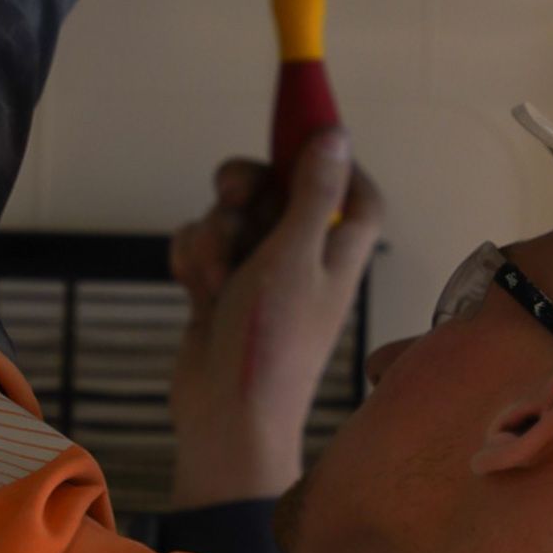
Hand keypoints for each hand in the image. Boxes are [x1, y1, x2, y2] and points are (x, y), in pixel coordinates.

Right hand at [167, 131, 383, 504]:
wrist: (226, 416)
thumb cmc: (272, 342)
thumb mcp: (295, 256)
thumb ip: (313, 193)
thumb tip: (337, 136)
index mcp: (338, 252)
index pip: (356, 192)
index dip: (335, 160)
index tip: (302, 136)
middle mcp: (303, 259)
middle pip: (279, 191)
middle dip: (247, 186)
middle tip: (231, 189)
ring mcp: (260, 276)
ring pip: (232, 217)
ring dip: (215, 236)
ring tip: (217, 278)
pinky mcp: (222, 290)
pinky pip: (205, 247)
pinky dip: (195, 260)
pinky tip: (195, 291)